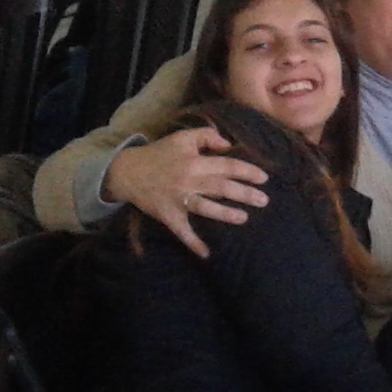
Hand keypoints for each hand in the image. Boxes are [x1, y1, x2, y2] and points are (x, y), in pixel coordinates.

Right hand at [102, 126, 269, 259]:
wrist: (127, 172)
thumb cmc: (160, 153)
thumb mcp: (183, 138)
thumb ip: (207, 136)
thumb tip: (228, 144)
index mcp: (194, 162)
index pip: (227, 166)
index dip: (247, 171)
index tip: (264, 178)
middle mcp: (188, 181)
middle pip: (221, 188)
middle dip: (244, 194)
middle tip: (264, 200)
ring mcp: (178, 200)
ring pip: (206, 208)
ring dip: (225, 214)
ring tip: (244, 218)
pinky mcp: (169, 215)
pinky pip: (182, 231)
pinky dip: (193, 243)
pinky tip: (206, 254)